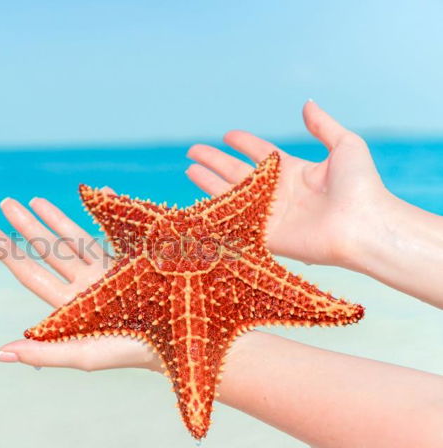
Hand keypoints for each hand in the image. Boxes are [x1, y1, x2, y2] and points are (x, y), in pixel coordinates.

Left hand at [0, 196, 162, 371]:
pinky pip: (112, 231)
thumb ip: (42, 353)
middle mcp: (84, 287)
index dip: (9, 253)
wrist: (183, 339)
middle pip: (48, 252)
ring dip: (55, 218)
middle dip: (27, 227)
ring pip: (74, 240)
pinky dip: (104, 212)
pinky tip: (97, 192)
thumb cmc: (131, 352)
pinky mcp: (131, 260)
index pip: (32, 275)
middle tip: (5, 202)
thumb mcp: (84, 355)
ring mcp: (107, 272)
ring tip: (34, 199)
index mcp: (70, 307)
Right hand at [186, 100, 391, 266]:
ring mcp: (270, 215)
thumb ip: (323, 125)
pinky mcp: (265, 236)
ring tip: (190, 170)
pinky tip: (199, 203)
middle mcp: (279, 193)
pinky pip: (236, 224)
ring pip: (232, 196)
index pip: (262, 155)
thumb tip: (307, 103)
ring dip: (210, 183)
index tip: (228, 135)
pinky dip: (217, 214)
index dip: (244, 144)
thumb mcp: (345, 145)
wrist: (363, 225)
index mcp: (295, 172)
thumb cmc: (361, 186)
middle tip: (193, 151)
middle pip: (239, 173)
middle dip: (215, 161)